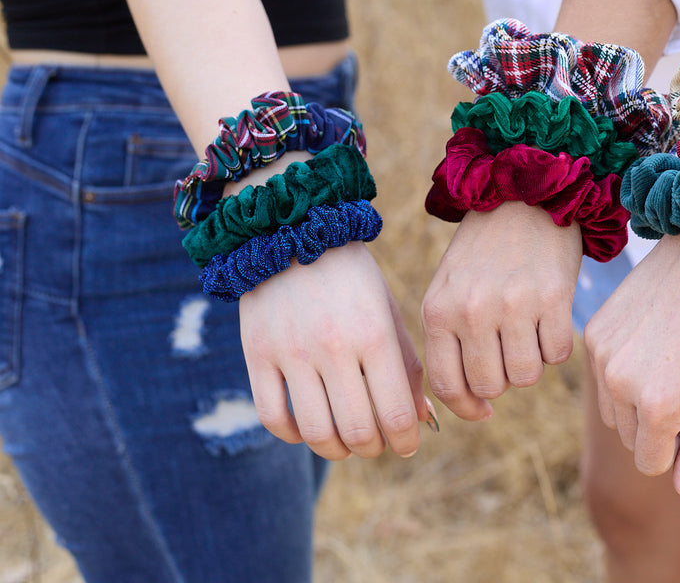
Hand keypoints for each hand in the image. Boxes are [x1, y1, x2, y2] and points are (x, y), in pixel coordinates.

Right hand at [239, 240, 431, 459]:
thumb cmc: (352, 277)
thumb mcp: (388, 312)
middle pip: (356, 431)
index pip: (395, 412)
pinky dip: (293, 436)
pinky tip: (308, 430)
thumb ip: (407, 366)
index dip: (406, 440)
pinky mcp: (257, 355)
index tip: (408, 445)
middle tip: (377, 444)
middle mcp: (333, 347)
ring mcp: (291, 353)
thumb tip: (421, 420)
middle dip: (374, 449)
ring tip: (346, 443)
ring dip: (336, 450)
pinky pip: (272, 416)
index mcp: (374, 334)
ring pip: (315, 432)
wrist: (292, 231)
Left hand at [422, 201, 581, 419]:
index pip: (446, 384)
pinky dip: (557, 347)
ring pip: (526, 377)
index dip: (466, 407)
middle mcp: (472, 310)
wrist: (524, 194)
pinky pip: (558, 355)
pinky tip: (549, 320)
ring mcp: (514, 305)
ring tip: (528, 334)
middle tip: (508, 353)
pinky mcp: (554, 298)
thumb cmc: (484, 250)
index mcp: (439, 310)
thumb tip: (471, 403)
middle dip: (502, 381)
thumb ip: (450, 339)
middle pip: (490, 386)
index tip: (482, 411)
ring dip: (531, 365)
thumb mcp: (449, 288)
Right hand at [584, 233, 679, 495]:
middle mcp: (619, 384)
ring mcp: (600, 357)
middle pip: (629, 439)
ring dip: (635, 402)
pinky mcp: (591, 333)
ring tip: (668, 362)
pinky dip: (622, 372)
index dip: (676, 449)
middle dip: (656, 426)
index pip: (650, 463)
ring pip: (612, 411)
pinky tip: (650, 340)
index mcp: (656, 405)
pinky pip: (601, 375)